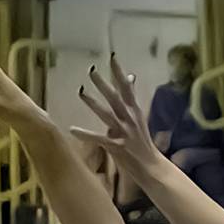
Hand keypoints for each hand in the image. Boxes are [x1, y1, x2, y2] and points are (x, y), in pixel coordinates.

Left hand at [70, 55, 164, 185]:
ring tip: (80, 91)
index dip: (119, 72)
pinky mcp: (117, 146)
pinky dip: (85, 134)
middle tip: (92, 70)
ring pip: (106, 114)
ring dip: (93, 102)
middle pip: (115, 97)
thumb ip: (130, 98)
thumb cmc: (141, 142)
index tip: (112, 57)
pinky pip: (98, 138)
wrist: (151, 167)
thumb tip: (130, 78)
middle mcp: (130, 119)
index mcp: (135, 111)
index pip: (127, 87)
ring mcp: (124, 132)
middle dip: (103, 83)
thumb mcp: (138, 117)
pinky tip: (72, 129)